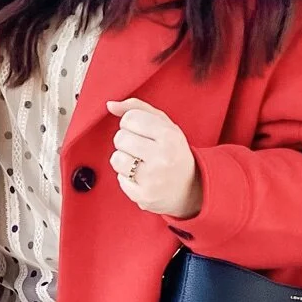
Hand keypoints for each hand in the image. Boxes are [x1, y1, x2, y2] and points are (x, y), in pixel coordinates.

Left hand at [106, 97, 201, 219]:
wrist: (190, 188)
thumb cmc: (173, 151)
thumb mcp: (164, 124)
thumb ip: (137, 108)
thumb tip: (110, 105)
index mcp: (169, 135)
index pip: (129, 119)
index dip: (131, 124)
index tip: (142, 132)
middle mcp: (162, 157)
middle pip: (120, 138)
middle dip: (126, 141)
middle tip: (141, 148)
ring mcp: (152, 178)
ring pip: (116, 159)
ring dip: (124, 159)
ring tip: (140, 162)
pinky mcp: (143, 196)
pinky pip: (119, 179)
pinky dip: (127, 177)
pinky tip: (141, 177)